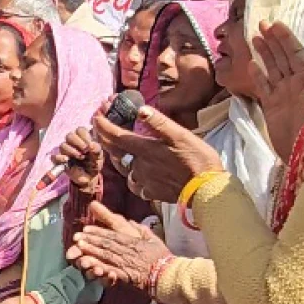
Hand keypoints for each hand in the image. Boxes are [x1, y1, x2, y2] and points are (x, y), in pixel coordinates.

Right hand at [52, 127, 103, 190]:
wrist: (90, 177)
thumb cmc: (94, 163)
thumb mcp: (98, 156)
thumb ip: (96, 149)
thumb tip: (91, 145)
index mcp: (82, 139)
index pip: (79, 130)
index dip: (84, 135)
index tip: (90, 145)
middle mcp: (72, 143)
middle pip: (69, 135)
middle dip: (77, 142)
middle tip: (85, 150)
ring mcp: (65, 152)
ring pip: (62, 145)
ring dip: (72, 151)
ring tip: (80, 158)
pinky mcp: (60, 161)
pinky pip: (55, 157)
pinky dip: (60, 158)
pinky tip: (67, 160)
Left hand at [66, 202, 169, 289]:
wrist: (171, 276)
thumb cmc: (163, 258)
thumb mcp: (154, 240)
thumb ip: (142, 230)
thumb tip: (131, 221)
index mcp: (135, 241)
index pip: (114, 234)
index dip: (99, 231)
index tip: (86, 228)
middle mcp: (129, 250)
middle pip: (107, 243)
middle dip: (91, 239)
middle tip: (76, 236)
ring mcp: (128, 263)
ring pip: (107, 255)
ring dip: (92, 250)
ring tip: (79, 246)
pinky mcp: (127, 276)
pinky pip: (112, 271)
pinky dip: (101, 268)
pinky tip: (90, 266)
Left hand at [94, 106, 222, 202]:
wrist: (207, 190)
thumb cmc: (197, 159)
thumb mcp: (181, 136)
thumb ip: (159, 123)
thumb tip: (140, 110)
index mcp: (145, 149)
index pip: (116, 136)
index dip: (103, 125)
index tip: (95, 116)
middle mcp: (139, 166)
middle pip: (115, 152)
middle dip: (105, 138)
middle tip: (102, 128)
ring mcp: (144, 181)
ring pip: (123, 168)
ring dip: (118, 157)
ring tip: (118, 149)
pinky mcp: (151, 193)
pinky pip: (135, 184)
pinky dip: (133, 176)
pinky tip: (138, 173)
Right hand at [249, 20, 303, 161]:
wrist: (303, 154)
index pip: (296, 54)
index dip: (287, 40)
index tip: (276, 25)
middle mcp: (295, 84)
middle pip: (282, 58)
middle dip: (273, 41)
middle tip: (261, 24)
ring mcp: (282, 95)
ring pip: (272, 68)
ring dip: (264, 54)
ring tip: (254, 38)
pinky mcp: (271, 106)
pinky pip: (262, 87)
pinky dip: (256, 76)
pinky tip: (250, 65)